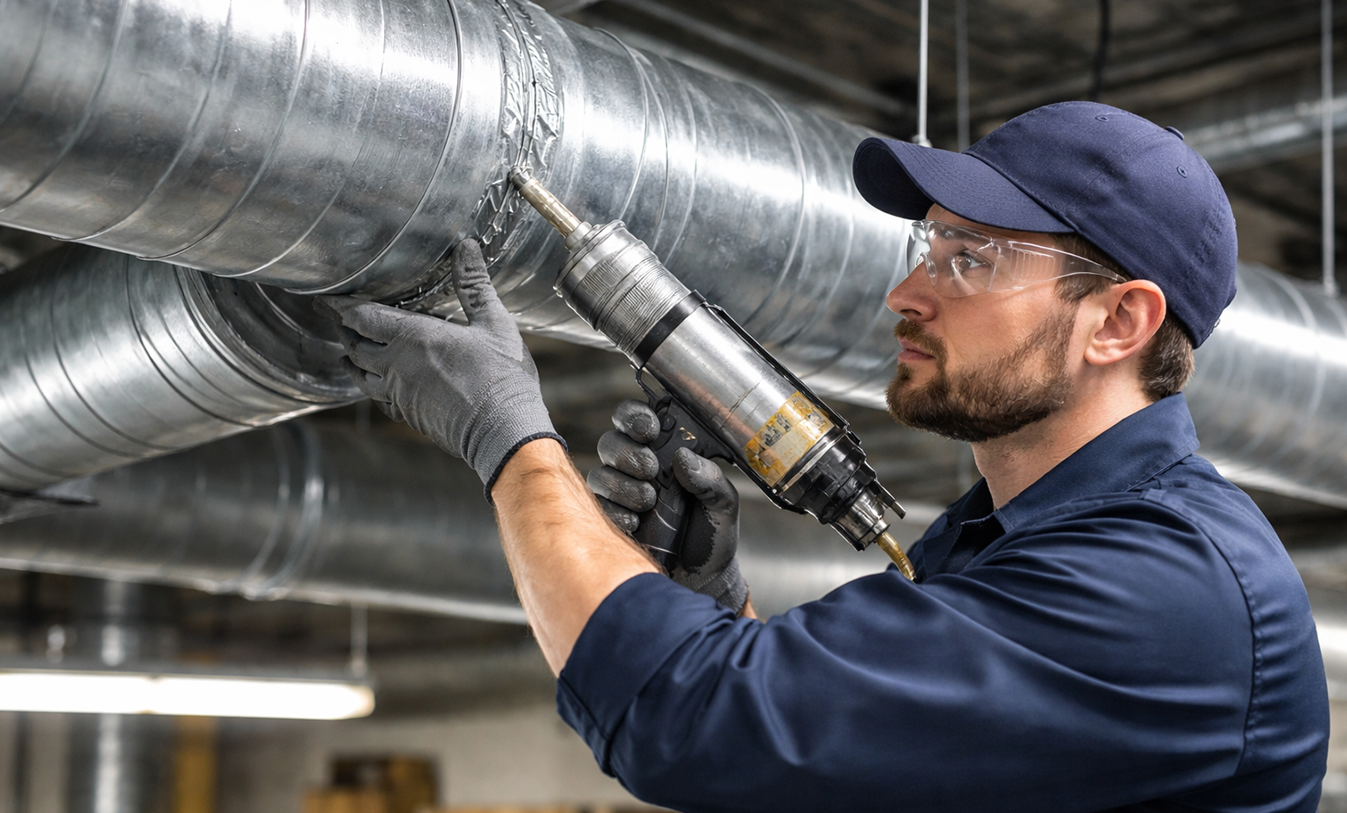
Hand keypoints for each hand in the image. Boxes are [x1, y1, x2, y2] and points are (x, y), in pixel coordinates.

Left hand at [315, 239, 562, 493]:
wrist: (502, 434)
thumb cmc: (502, 379)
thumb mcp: (494, 324)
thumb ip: (475, 285)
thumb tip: (466, 245)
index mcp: (414, 337)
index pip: (362, 317)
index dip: (340, 306)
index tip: (325, 298)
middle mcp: (397, 366)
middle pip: (355, 346)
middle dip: (344, 330)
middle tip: (338, 319)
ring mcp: (400, 394)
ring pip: (361, 376)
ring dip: (353, 360)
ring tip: (350, 352)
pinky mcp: (409, 416)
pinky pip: (378, 398)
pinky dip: (371, 385)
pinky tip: (379, 384)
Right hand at [588, 400, 747, 612]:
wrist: (704, 581)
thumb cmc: (713, 536)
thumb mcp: (723, 504)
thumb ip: (710, 479)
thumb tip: (684, 458)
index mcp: (666, 454)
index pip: (636, 420)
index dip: (634, 417)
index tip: (649, 430)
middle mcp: (639, 470)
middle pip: (610, 443)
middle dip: (628, 454)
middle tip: (651, 470)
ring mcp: (622, 496)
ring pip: (599, 475)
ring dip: (623, 486)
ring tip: (649, 502)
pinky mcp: (611, 523)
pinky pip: (597, 509)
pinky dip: (616, 514)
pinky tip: (637, 524)